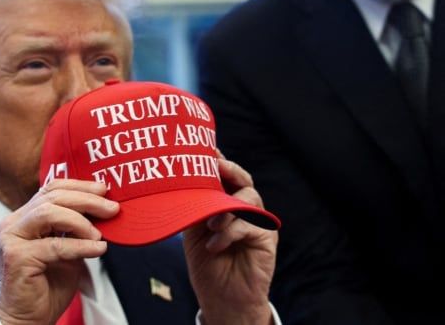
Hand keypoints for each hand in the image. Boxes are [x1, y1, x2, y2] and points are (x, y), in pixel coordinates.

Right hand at [0, 179, 118, 324]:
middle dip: (87, 200)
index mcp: (24, 217)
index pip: (51, 189)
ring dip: (81, 221)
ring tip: (99, 233)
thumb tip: (104, 209)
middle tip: (111, 208)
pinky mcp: (17, 257)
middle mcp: (14, 223)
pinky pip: (55, 245)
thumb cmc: (48, 285)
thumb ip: (77, 228)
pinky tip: (98, 248)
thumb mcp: (67, 249)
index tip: (104, 191)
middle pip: (52, 197)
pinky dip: (81, 245)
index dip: (79, 186)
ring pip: (49, 213)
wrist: (29, 319)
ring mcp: (12, 239)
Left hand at [183, 157, 277, 324]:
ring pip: (249, 198)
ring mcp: (257, 222)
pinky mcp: (266, 238)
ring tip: (210, 223)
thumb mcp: (192, 229)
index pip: (226, 176)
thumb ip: (193, 205)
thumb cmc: (206, 262)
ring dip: (226, 208)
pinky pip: (250, 225)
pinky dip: (229, 232)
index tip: (206, 149)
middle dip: (229, 170)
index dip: (218, 160)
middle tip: (215, 165)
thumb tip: (181, 181)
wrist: (221, 297)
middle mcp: (244, 208)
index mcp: (226, 202)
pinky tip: (214, 245)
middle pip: (243, 179)